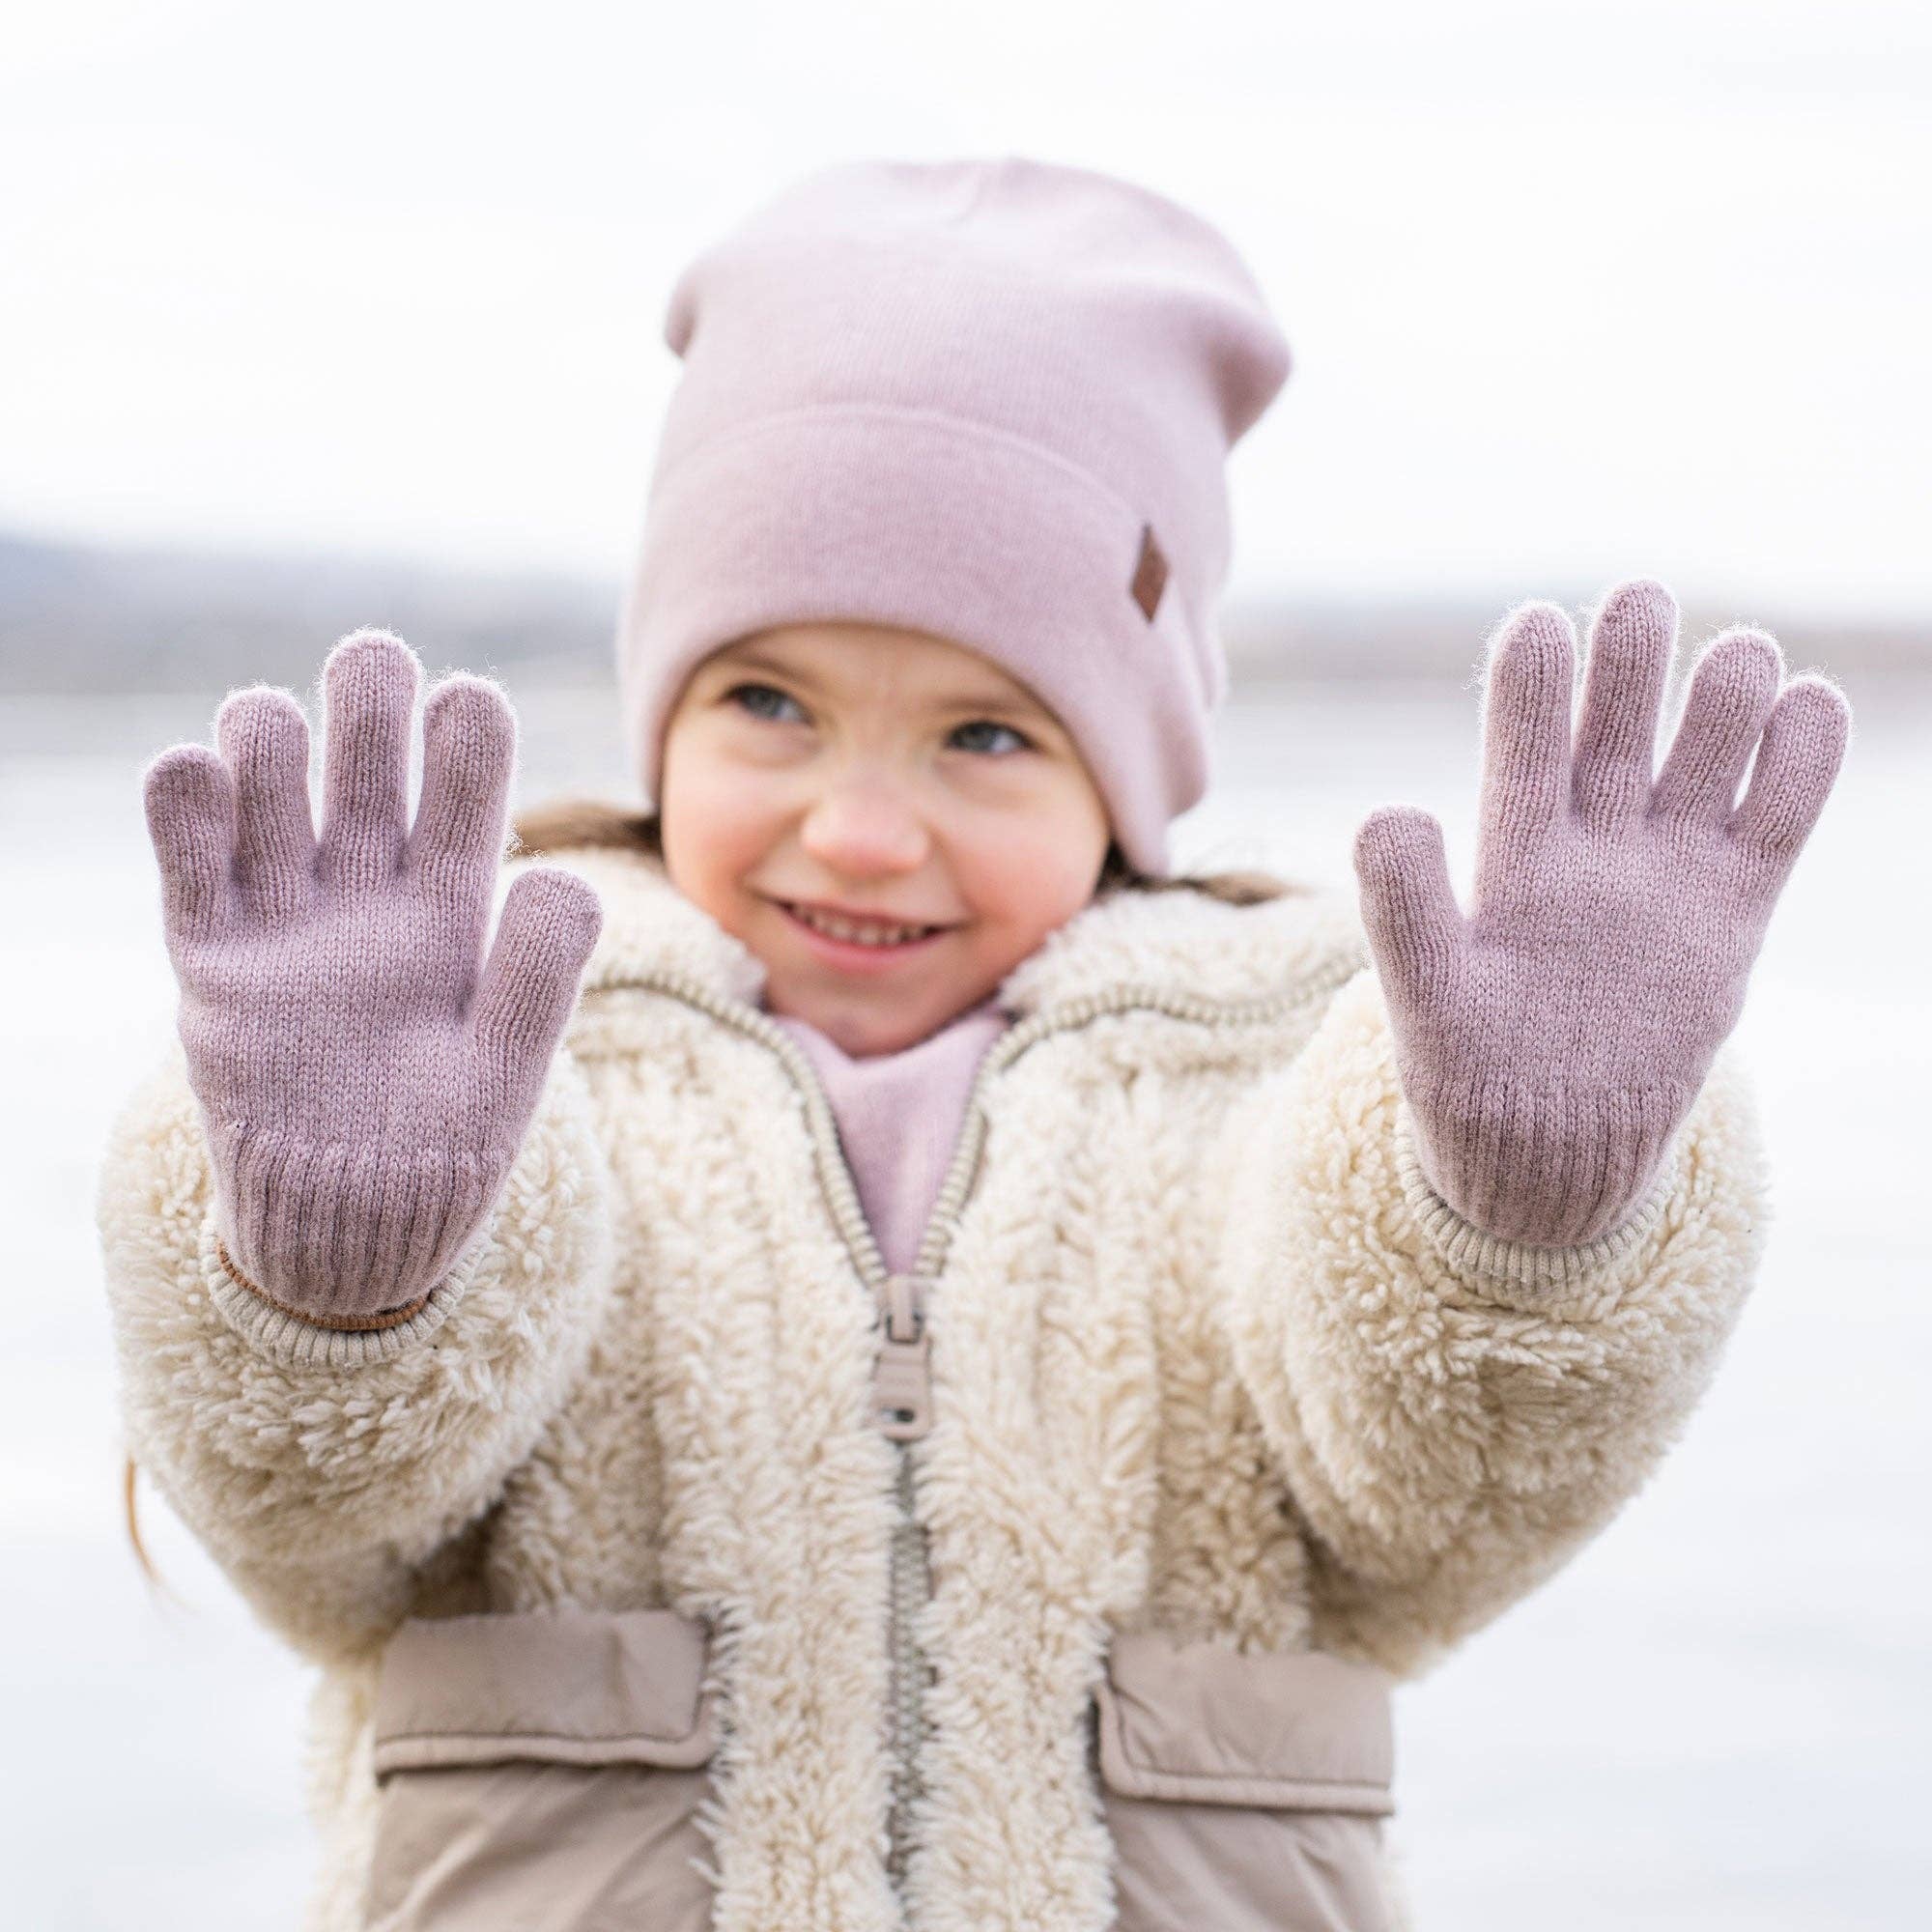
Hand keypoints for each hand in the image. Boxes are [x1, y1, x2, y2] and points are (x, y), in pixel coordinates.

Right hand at [142, 631, 602, 1321]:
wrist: (353, 1224)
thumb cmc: (447, 1144)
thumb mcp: (509, 1068)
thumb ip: (539, 978)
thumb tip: (562, 878)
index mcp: (455, 902)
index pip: (464, 792)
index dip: (466, 737)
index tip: (469, 700)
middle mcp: (369, 890)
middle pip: (362, 762)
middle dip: (366, 702)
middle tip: (372, 664)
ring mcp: (288, 917)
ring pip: (269, 790)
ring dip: (271, 739)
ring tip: (277, 732)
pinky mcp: (214, 955)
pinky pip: (190, 868)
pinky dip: (183, 811)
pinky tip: (192, 768)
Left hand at [1352, 579, 1848, 1246]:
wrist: (1552, 1151)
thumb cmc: (1472, 1077)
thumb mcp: (1429, 1003)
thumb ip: (1406, 915)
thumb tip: (1387, 815)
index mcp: (1511, 857)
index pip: (1521, 750)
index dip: (1530, 687)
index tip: (1534, 623)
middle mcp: (1590, 846)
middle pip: (1616, 730)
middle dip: (1629, 663)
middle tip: (1639, 597)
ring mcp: (1665, 871)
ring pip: (1703, 755)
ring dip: (1722, 697)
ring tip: (1738, 654)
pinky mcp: (1732, 909)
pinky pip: (1775, 819)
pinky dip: (1801, 760)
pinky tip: (1809, 701)